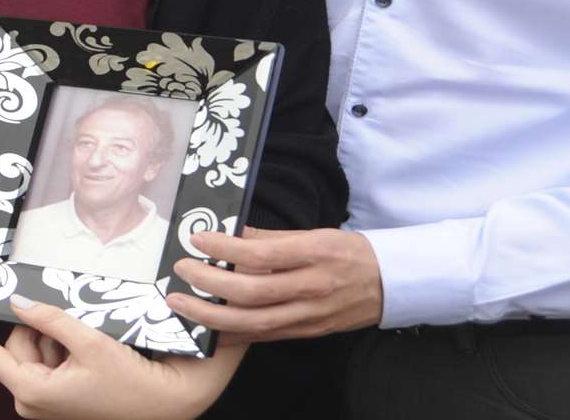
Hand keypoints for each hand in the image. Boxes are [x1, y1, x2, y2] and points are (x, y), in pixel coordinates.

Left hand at [0, 298, 240, 419]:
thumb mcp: (89, 342)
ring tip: (86, 341)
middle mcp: (32, 401)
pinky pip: (49, 362)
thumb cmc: (131, 381)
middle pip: (16, 347)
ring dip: (54, 337)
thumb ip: (49, 318)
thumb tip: (16, 302)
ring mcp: (46, 401)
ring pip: (34, 352)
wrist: (169, 405)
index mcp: (32, 391)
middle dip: (37, 327)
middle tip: (69, 322)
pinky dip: (63, 348)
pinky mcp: (60, 399)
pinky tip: (88, 348)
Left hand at [167, 226, 382, 340]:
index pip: (261, 255)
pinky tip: (206, 331)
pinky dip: (231, 337)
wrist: (389, 284)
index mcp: (314, 255)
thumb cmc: (348, 253)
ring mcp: (309, 316)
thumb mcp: (314, 234)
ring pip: (254, 322)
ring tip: (180, 303)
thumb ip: (270, 237)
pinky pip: (263, 337)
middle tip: (181, 270)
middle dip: (209, 283)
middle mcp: (311, 288)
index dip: (224, 248)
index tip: (198, 239)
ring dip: (211, 315)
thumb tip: (230, 232)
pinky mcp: (306, 332)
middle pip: (252, 293)